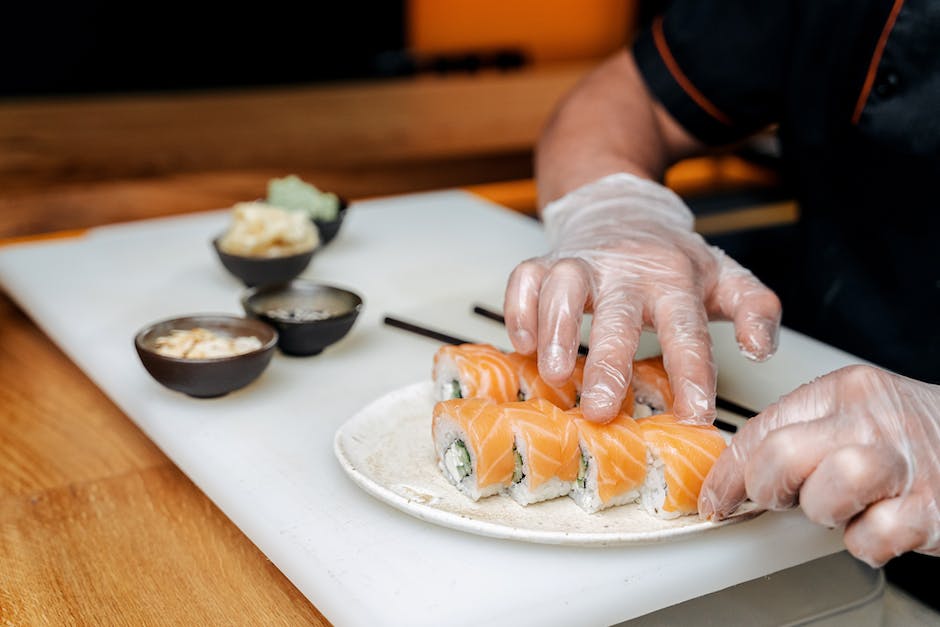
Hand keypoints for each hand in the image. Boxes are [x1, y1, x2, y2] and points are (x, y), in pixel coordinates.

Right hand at [504, 173, 780, 422]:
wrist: (626, 209)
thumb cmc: (674, 259)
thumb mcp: (727, 278)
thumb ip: (757, 310)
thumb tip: (760, 349)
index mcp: (675, 281)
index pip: (686, 329)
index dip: (692, 373)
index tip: (695, 415)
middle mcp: (627, 271)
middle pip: (617, 314)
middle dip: (608, 362)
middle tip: (601, 409)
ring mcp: (583, 263)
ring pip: (563, 286)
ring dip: (555, 329)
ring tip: (553, 374)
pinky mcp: (548, 261)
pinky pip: (525, 277)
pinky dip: (519, 309)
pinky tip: (522, 343)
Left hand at [700, 364, 939, 567]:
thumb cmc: (910, 433)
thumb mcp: (853, 411)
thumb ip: (799, 431)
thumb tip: (735, 473)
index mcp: (843, 391)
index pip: (762, 428)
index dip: (728, 471)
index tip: (716, 497)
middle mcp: (872, 421)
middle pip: (783, 456)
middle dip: (768, 488)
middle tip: (781, 498)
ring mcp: (903, 464)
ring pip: (827, 493)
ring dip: (822, 511)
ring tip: (839, 508)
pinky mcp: (931, 510)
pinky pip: (872, 539)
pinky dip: (865, 543)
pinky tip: (876, 525)